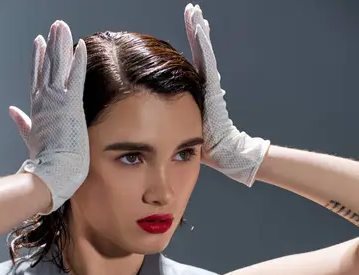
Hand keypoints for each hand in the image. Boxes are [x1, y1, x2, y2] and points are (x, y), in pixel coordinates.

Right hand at [9, 20, 88, 213]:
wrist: (53, 173)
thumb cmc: (46, 162)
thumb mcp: (31, 138)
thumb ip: (22, 123)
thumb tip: (12, 111)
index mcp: (37, 109)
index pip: (38, 78)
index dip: (39, 59)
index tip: (39, 42)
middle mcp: (45, 101)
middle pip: (48, 67)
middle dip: (52, 45)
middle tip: (56, 26)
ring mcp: (57, 102)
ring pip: (59, 66)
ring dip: (62, 45)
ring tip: (63, 26)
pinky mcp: (70, 106)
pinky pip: (75, 78)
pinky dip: (77, 61)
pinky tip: (81, 45)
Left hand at [184, 4, 270, 186]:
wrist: (223, 151)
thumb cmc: (204, 145)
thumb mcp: (185, 127)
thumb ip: (176, 120)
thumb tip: (160, 120)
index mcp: (198, 92)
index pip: (192, 63)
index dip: (189, 45)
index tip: (189, 27)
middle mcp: (207, 84)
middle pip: (199, 51)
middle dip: (195, 29)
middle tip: (191, 9)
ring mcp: (212, 84)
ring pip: (203, 51)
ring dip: (198, 31)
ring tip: (194, 11)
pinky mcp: (213, 86)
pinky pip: (206, 60)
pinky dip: (202, 44)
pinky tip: (200, 27)